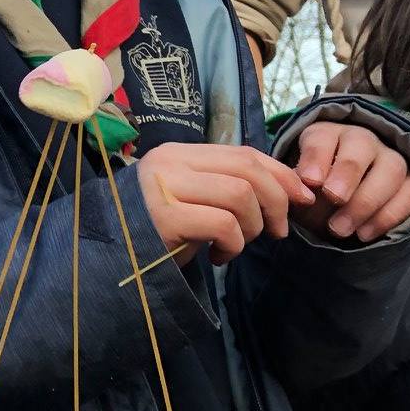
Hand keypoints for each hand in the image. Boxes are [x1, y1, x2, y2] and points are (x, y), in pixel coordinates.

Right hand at [136, 142, 311, 264]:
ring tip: (236, 245)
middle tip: (278, 231)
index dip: (280, 173)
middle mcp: (171, 163)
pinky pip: (223, 224)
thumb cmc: (155, 232)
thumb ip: (227, 187)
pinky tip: (218, 257)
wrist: (108, 257)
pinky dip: (233, 245)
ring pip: (240, 195)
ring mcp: (166, 187)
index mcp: (180, 154)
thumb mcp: (193, 202)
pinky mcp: (165, 217)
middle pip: (248, 170)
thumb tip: (288, 190)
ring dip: (252, 227)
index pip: (244, 153)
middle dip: (276, 201)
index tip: (301, 197)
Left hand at [290, 120, 409, 243]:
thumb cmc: (313, 192)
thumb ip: (296, 188)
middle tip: (333, 198)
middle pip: (362, 146)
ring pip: (391, 169)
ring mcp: (390, 160)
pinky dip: (388, 216)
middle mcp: (362, 142)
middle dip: (347, 173)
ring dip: (366, 201)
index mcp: (327, 136)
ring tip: (340, 228)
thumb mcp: (297, 188)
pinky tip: (363, 234)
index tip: (310, 181)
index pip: (323, 137)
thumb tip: (300, 195)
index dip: (317, 158)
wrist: (338, 204)